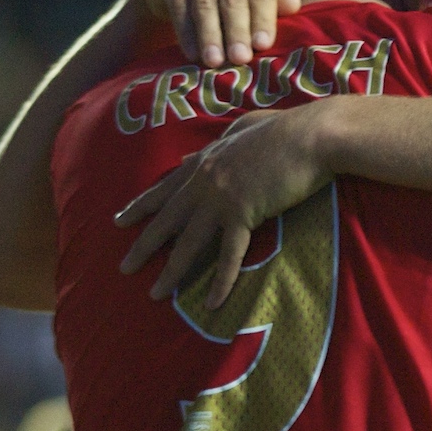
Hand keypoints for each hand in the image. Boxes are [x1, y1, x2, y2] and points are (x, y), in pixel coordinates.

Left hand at [114, 104, 333, 306]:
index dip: (142, 205)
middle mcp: (205, 181)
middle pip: (167, 219)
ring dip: (171, 271)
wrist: (310, 137)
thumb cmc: (286, 128)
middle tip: (124, 267)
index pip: (166, 187)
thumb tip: (200, 150)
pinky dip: (221, 282)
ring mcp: (221, 198)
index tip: (120, 220)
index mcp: (206, 160)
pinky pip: (229, 255)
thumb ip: (221, 140)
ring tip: (155, 293)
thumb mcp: (245, 127)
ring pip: (189, 242)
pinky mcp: (243, 214)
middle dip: (143, 245)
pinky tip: (211, 303)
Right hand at [136, 0, 300, 66]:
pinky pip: (180, 9)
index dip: (262, 19)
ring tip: (214, 62)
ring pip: (205, 5)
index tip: (262, 46)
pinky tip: (193, 54)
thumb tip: (296, 6)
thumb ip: (272, 2)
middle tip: (240, 59)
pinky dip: (187, 34)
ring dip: (210, 36)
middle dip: (236, 32)